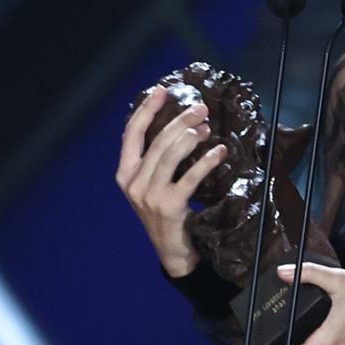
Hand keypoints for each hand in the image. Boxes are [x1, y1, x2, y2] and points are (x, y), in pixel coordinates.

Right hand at [116, 87, 226, 277]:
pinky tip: (219, 151)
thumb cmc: (167, 214)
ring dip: (191, 136)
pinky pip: (190, 176)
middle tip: (201, 108)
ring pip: (170, 155)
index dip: (146, 110)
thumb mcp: (153, 186)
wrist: (174, 253)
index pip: (131, 134)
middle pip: (157, 141)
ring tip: (207, 127)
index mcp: (125, 174)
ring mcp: (149, 196)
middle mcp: (133, 183)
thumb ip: (157, 160)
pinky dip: (207, 161)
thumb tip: (182, 126)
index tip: (161, 91)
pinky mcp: (169, 207)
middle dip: (180, 120)